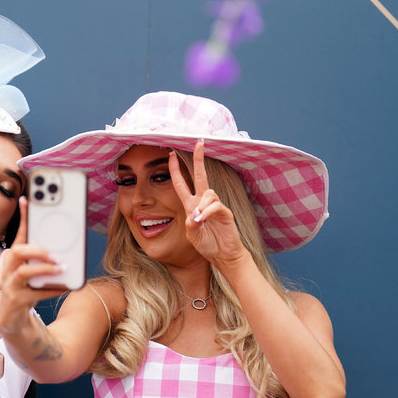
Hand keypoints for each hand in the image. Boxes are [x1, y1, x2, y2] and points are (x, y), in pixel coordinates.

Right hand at [0, 197, 68, 335]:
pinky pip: (35, 294)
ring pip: (24, 272)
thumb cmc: (26, 290)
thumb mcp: (34, 272)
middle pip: (17, 252)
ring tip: (62, 267)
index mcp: (14, 259)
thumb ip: (45, 260)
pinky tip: (66, 286)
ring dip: (45, 268)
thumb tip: (68, 249)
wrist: (12, 321)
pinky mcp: (16, 302)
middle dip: (38, 249)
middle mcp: (8, 270)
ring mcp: (10, 287)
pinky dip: (52, 289)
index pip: (19, 235)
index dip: (23, 217)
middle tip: (56, 253)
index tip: (28, 199)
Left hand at [168, 140, 247, 268]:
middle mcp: (203, 202)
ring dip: (202, 206)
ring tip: (200, 221)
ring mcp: (215, 206)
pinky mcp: (225, 212)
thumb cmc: (208, 245)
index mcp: (191, 205)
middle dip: (199, 159)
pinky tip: (204, 220)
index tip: (171, 155)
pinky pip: (215, 205)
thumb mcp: (192, 236)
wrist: (223, 255)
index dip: (176, 170)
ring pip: (208, 193)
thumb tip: (194, 214)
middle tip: (199, 142)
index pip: (182, 184)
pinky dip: (208, 212)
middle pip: (200, 175)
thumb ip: (190, 225)